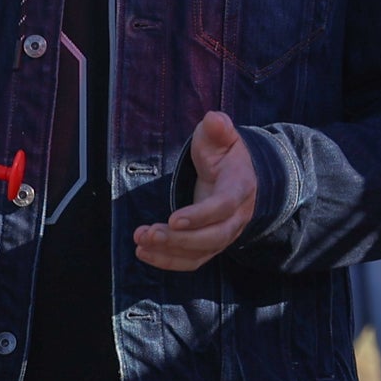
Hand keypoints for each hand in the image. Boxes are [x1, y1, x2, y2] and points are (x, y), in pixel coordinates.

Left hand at [132, 111, 257, 272]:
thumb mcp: (223, 137)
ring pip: (201, 252)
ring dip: (169, 252)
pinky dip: (168, 261)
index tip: (173, 219)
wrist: (239, 175)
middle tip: (148, 233)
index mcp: (240, 187)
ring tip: (140, 243)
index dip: (201, 215)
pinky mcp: (210, 244)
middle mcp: (236, 216)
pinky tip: (144, 253)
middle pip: (213, 237)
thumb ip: (218, 130)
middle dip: (180, 239)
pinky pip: (192, 260)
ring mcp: (224, 233)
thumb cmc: (226, 154)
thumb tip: (214, 120)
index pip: (224, 206)